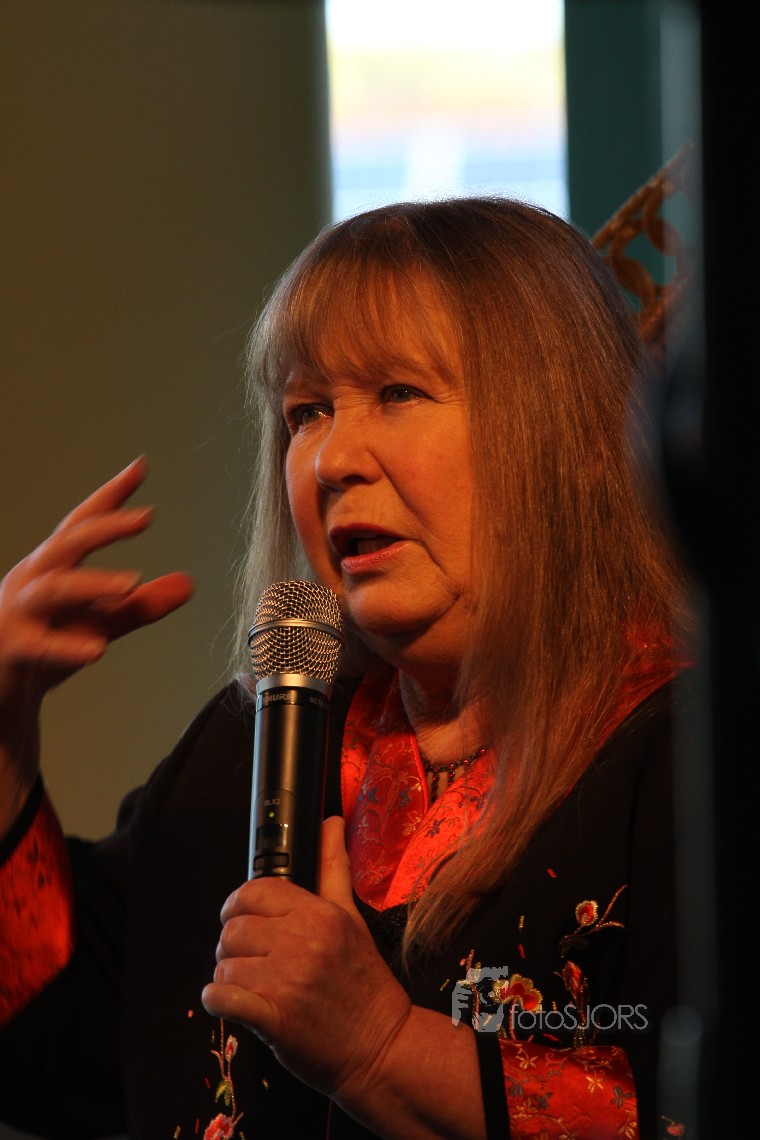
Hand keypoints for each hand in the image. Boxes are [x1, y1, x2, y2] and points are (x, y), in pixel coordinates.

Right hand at [0, 456, 193, 823]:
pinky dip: (65, 647)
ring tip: (130, 584)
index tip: (140, 466)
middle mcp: (32, 580)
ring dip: (91, 583)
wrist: (1, 694)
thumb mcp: (100, 622)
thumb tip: (189, 583)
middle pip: (66, 543)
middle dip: (103, 527)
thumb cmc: (45, 646)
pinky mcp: (12, 649)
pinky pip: (38, 646)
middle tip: (144, 518)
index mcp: (52, 566)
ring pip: (53, 589)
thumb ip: (140, 604)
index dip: (109, 496)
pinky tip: (96, 651)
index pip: (81, 523)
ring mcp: (18, 613)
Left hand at [201, 817, 411, 1099]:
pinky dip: (217, 1000)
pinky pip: (221, 997)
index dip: (239, 905)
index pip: (255, 891)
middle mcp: (302, 942)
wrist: (382, 1047)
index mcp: (319, 914)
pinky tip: (232, 1003)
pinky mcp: (273, 1019)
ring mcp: (287, 981)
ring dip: (229, 976)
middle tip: (251, 959)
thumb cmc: (364, 983)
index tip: (242, 919)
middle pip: (233, 928)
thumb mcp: (352, 918)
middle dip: (233, 944)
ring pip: (224, 964)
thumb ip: (334, 868)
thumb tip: (331, 822)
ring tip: (252, 985)